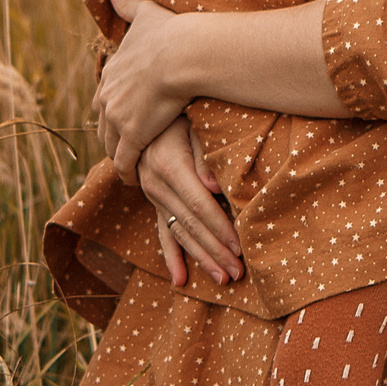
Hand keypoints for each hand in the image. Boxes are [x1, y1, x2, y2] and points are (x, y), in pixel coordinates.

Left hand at [95, 0, 194, 175]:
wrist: (182, 54)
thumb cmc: (170, 33)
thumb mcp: (144, 14)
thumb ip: (128, 2)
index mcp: (110, 73)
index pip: (105, 98)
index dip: (113, 109)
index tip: (122, 118)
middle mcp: (107, 96)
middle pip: (102, 124)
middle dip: (111, 136)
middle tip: (122, 148)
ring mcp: (117, 117)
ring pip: (110, 145)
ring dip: (118, 157)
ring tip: (129, 167)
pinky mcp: (132, 135)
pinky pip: (125, 161)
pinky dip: (128, 172)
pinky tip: (134, 180)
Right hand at [139, 117, 241, 286]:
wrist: (147, 105)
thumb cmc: (181, 112)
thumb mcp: (193, 123)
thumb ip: (205, 155)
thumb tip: (216, 188)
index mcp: (168, 165)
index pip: (199, 205)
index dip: (219, 227)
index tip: (239, 247)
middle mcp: (156, 183)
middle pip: (190, 225)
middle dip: (215, 251)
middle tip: (238, 273)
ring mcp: (152, 194)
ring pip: (178, 233)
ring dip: (201, 259)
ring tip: (223, 280)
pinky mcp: (153, 200)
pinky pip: (162, 232)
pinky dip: (172, 257)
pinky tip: (181, 280)